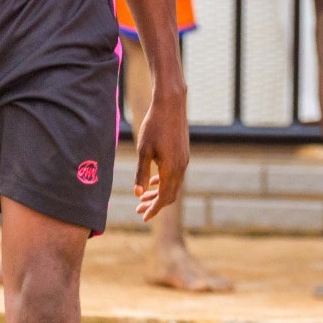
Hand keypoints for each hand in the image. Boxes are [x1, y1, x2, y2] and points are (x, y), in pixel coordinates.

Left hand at [134, 86, 188, 219]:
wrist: (171, 105)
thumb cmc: (154, 126)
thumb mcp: (143, 151)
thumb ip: (141, 173)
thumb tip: (138, 193)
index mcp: (171, 168)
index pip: (164, 197)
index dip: (154, 209)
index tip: (143, 217)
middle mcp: (181, 167)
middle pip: (170, 194)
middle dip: (155, 204)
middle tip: (139, 209)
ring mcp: (184, 160)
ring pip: (174, 184)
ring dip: (159, 193)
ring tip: (143, 197)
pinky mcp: (184, 153)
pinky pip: (176, 175)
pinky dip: (165, 182)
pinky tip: (154, 181)